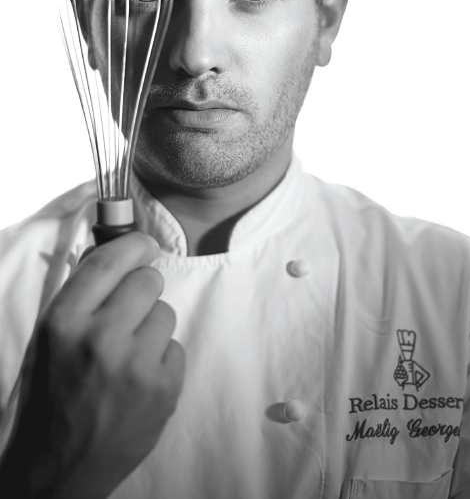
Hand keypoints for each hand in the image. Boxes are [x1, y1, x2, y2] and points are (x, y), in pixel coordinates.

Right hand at [0, 233, 184, 498]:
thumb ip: (84, 295)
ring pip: (166, 312)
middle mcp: (100, 338)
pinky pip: (177, 347)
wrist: (64, 463)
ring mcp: (135, 365)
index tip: (145, 245)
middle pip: (148, 280)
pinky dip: (163, 360)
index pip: (110, 261)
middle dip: (144, 290)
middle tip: (130, 313)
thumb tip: (118, 249)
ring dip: (153, 328)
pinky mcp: (163, 388)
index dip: (134, 245)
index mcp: (65, 321)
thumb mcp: (54, 338)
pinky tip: (142, 379)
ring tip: (131, 354)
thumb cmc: (58, 392)